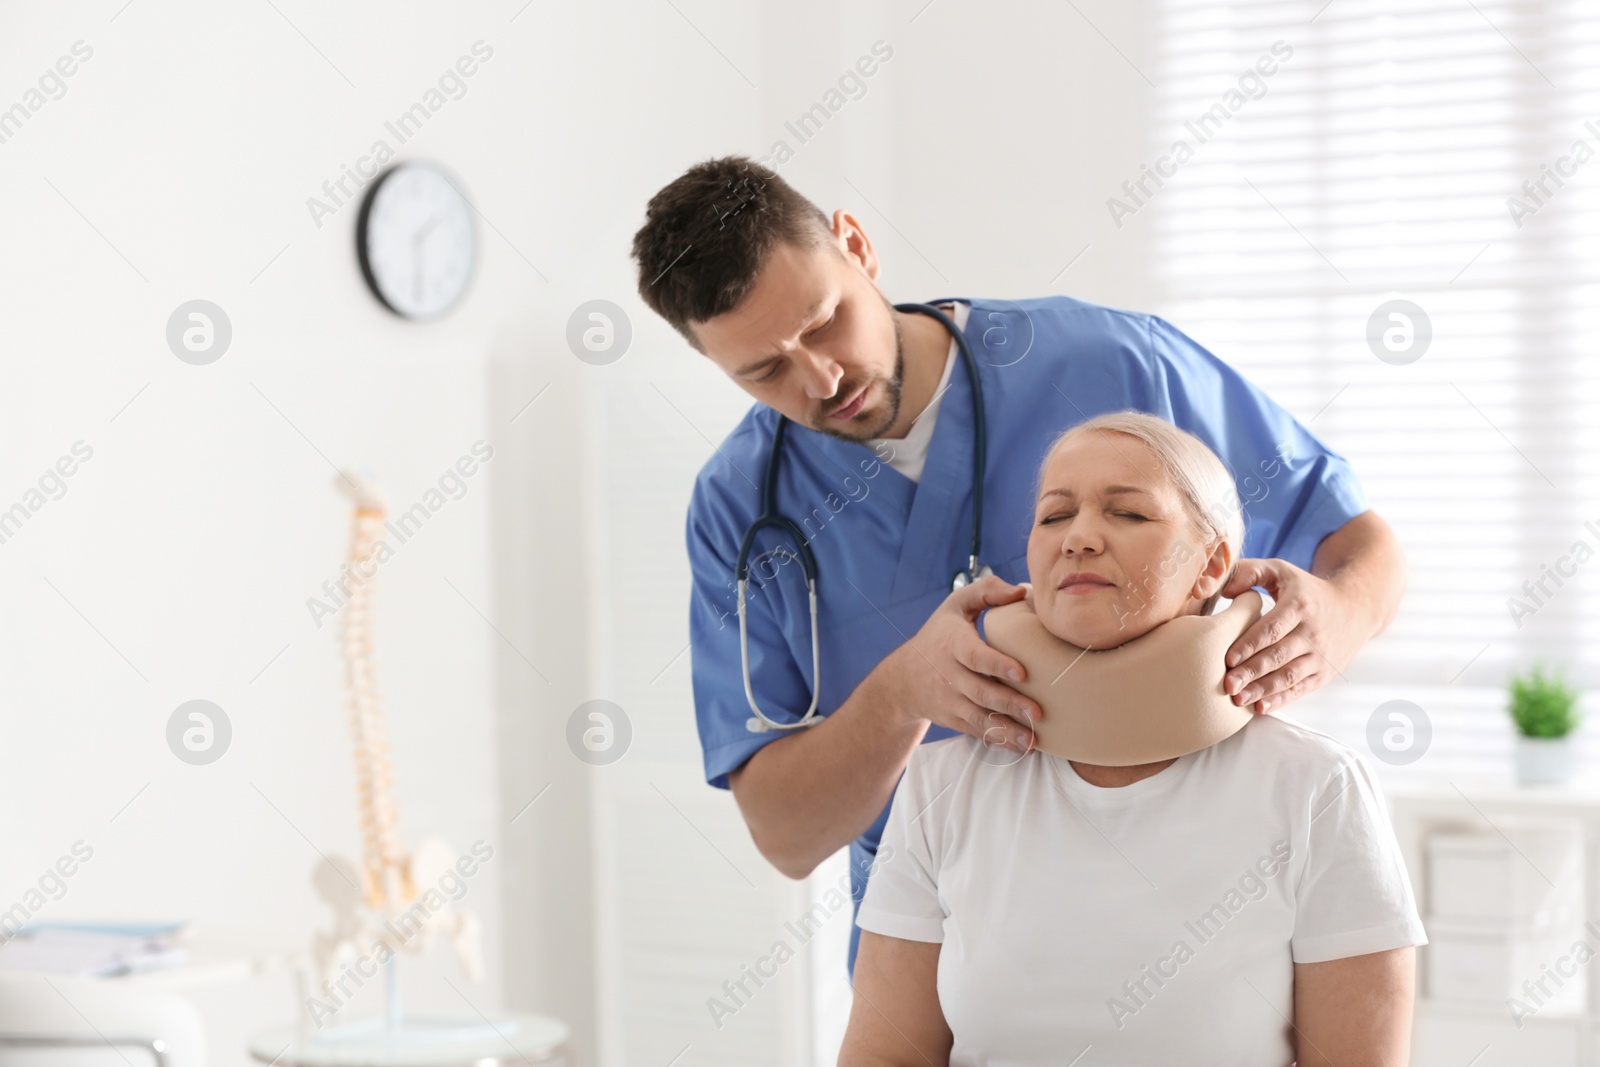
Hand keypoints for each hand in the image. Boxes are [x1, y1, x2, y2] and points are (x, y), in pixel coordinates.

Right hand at [882, 575, 1041, 753]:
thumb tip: (1021, 592)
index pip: (975, 656)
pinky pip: (977, 731)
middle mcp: (950, 675)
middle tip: (1038, 713)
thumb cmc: (940, 635)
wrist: (903, 679)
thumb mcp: (955, 606)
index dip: (997, 664)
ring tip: (1032, 739)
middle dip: (1010, 703)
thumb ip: (986, 591)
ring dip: (1007, 730)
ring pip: (980, 717)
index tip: (1022, 673)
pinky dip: (999, 740)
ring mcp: (951, 700)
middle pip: (981, 692)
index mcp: (952, 644)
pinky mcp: (954, 719)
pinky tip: (1022, 747)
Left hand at [1220, 559, 1365, 714]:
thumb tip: (1224, 590)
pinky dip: (1280, 700)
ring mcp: (1320, 656)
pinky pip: (1300, 689)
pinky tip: (1260, 707)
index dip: (1250, 644)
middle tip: (1227, 684)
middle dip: (1251, 672)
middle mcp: (1313, 633)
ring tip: (1237, 698)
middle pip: (1278, 656)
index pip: (1273, 628)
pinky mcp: (1323, 673)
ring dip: (1262, 690)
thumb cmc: (1305, 589)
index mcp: (1300, 606)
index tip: (1228, 658)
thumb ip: (1249, 572)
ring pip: (1289, 676)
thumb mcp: (1280, 570)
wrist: (1354, 608)